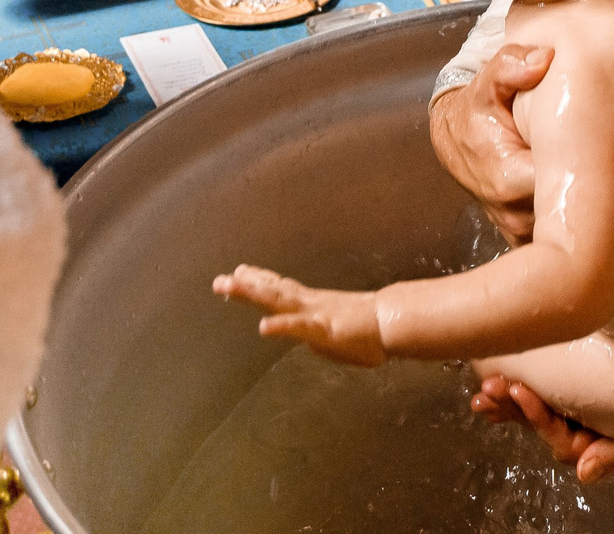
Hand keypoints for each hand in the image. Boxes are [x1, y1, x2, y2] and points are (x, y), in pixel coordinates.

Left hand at [213, 265, 384, 366]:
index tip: (240, 273)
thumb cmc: (373, 331)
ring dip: (252, 294)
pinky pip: (299, 327)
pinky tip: (264, 326)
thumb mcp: (339, 334)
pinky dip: (282, 325)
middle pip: (272, 291)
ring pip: (279, 301)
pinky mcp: (324, 329)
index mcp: (314, 305)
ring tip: (229, 286)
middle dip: (245, 286)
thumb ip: (322, 334)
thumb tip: (312, 339)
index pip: (282, 290)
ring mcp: (315, 314)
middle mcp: (310, 304)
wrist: (394, 323)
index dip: (261, 282)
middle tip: (219, 280)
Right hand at [431, 49, 613, 254]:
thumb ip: (509, 68)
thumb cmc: (480, 114)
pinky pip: (591, 262)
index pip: (577, 175)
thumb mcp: (487, 85)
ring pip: (598, 243)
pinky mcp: (545, 249)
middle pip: (594, 213)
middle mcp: (523, 217)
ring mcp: (535, 239)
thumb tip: (541, 60)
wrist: (462, 146)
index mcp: (511, 178)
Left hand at [471, 375, 613, 482]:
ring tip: (485, 393)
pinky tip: (489, 402)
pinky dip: (515, 400)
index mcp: (607, 450)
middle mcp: (590, 437)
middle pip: (545, 428)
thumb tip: (583, 474)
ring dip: (510, 403)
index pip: (566, 443)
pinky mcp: (574, 396)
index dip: (540, 418)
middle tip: (493, 388)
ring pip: (540, 414)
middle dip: (516, 408)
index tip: (520, 391)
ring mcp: (581, 417)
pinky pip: (541, 400)